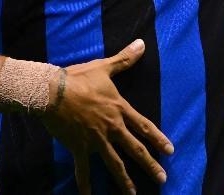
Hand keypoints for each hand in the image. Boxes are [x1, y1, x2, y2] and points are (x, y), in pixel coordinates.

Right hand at [43, 39, 173, 193]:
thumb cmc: (78, 78)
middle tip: (162, 179)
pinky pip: (83, 169)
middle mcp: (112, 127)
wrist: (53, 92)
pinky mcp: (79, 147)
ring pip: (114, 163)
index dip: (158, 139)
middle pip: (135, 149)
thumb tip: (142, 44)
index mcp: (119, 110)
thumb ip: (125, 59)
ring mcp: (96, 140)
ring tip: (133, 194)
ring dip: (125, 180)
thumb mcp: (104, 67)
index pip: (144, 127)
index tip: (170, 151)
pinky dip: (85, 184)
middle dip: (150, 165)